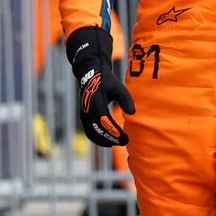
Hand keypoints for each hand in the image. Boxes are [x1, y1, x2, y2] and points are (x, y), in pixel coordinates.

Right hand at [66, 27, 134, 146]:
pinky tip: (109, 140)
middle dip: (111, 138)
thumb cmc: (107, 80)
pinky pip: (89, 131)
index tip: (125, 137)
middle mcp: (87, 109)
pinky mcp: (83, 116)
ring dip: (104, 140)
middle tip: (125, 142)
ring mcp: (83, 113)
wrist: (90, 73)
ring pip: (91, 133)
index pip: (104, 120)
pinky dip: (98, 138)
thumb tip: (132, 113)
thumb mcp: (118, 87)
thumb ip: (125, 99)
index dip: (114, 131)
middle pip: (97, 130)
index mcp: (95, 100)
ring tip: (118, 142)